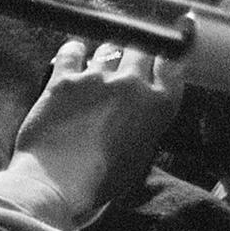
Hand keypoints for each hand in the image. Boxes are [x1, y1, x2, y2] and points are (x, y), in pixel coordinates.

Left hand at [8, 39, 181, 221]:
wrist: (58, 182)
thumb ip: (146, 124)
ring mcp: (97, 79)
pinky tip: (73, 53)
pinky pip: (71, 52)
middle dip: (135, 52)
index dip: (164, 58)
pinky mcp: (64, 80)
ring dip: (106, 53)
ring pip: (109, 48)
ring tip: (98, 61)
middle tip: (126, 59)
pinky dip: (72, 51)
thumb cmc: (100, 179)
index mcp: (159, 105)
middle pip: (141, 49)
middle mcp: (132, 85)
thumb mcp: (141, 154)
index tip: (159, 56)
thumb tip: (140, 111)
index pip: (171, 64)